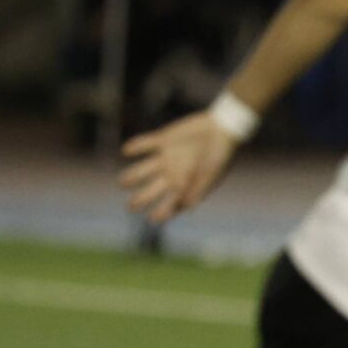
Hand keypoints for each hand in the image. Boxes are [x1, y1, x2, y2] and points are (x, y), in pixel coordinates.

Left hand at [119, 110, 240, 223]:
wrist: (223, 128)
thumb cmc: (220, 154)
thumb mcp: (211, 173)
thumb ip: (198, 188)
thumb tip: (186, 207)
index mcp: (183, 185)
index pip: (168, 205)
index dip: (160, 214)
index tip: (153, 219)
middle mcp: (171, 174)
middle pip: (148, 192)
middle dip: (138, 201)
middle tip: (131, 207)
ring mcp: (165, 158)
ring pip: (139, 171)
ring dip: (130, 177)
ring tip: (124, 183)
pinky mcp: (163, 140)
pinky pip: (143, 144)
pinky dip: (133, 147)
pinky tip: (127, 151)